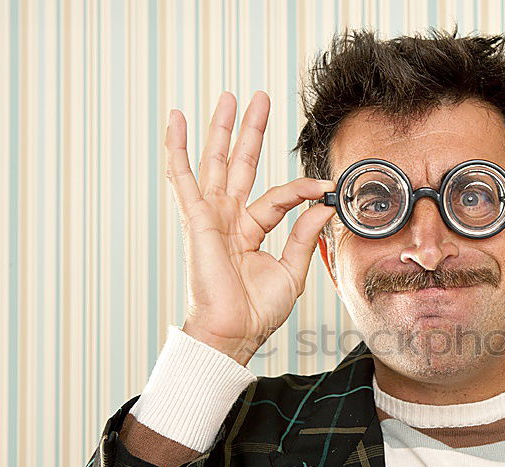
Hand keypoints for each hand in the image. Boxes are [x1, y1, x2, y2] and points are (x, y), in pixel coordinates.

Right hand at [164, 90, 336, 364]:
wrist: (234, 331)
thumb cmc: (256, 311)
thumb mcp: (291, 270)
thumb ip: (304, 236)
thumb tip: (321, 208)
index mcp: (250, 231)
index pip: (279, 197)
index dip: (303, 189)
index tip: (328, 188)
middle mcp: (229, 219)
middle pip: (241, 165)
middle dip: (250, 131)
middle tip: (259, 99)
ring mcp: (211, 216)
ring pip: (217, 163)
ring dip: (222, 129)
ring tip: (228, 97)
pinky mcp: (197, 219)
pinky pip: (184, 179)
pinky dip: (178, 149)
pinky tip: (176, 121)